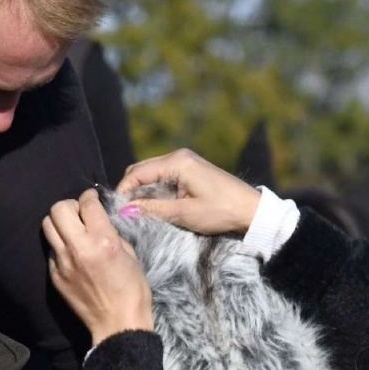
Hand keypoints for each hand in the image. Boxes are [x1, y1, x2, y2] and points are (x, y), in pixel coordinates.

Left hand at [43, 188, 153, 346]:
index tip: (91, 198)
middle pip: (58, 209)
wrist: (117, 324)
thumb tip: (98, 221)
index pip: (87, 204)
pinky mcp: (54, 275)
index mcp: (103, 240)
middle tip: (79, 213)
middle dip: (70, 206)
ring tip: (72, 229)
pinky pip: (51, 249)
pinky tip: (72, 253)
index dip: (89, 196)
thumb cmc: (132, 290)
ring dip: (60, 222)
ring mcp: (62, 262)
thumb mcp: (130, 255)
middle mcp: (78, 248)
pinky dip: (60, 245)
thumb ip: (111, 233)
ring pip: (47, 226)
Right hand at [116, 148, 261, 234]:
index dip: (124, 191)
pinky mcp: (190, 169)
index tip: (117, 210)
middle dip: (130, 189)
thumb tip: (124, 210)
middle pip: (141, 169)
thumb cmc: (221, 211)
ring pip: (151, 173)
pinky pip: (163, 176)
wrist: (251, 210)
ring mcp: (185, 161)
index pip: (137, 173)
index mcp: (177, 162)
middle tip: (125, 212)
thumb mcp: (184, 213)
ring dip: (142, 190)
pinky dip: (154, 189)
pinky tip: (154, 204)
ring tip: (138, 211)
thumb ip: (152, 209)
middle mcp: (179, 156)